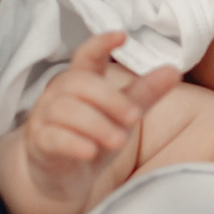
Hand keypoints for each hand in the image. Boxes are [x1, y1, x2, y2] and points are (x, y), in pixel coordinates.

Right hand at [21, 33, 178, 202]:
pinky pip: (52, 137)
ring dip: (96, 124)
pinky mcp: (39, 143)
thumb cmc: (92, 136)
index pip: (87, 55)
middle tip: (134, 117)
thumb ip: (145, 93)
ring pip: (66, 110)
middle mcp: (59, 94)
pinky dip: (73, 143)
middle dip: (110, 99)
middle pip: (80, 82)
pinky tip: (91, 151)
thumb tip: (173, 70)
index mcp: (81, 80)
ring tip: (118, 140)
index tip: (121, 36)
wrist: (61, 176)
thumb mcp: (122, 115)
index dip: (101, 43)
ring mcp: (46, 117)